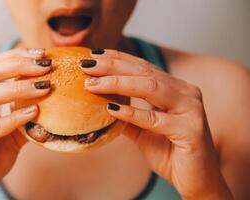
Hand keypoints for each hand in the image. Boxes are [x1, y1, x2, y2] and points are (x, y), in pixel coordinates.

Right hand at [0, 48, 51, 199]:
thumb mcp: (12, 128)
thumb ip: (25, 111)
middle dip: (20, 66)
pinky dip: (14, 118)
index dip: (17, 56)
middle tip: (46, 66)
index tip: (43, 54)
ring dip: (19, 88)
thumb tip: (53, 94)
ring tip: (45, 87)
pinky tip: (34, 112)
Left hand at [81, 49, 232, 198]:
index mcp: (176, 89)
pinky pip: (156, 119)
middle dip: (112, 66)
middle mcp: (185, 93)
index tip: (93, 55)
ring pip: (150, 88)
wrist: (196, 180)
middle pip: (144, 72)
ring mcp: (190, 109)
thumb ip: (127, 117)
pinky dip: (132, 113)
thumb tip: (101, 104)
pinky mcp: (190, 130)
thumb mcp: (143, 131)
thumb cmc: (170, 153)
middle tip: (87, 65)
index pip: (143, 67)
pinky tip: (111, 109)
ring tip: (92, 85)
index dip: (118, 59)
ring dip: (117, 84)